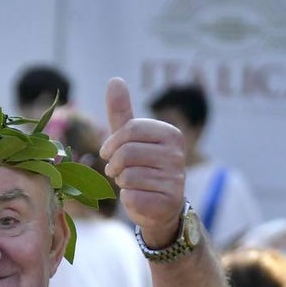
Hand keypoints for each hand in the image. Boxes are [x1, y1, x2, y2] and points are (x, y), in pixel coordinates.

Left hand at [99, 77, 186, 246]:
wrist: (159, 207)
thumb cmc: (141, 167)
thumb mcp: (130, 139)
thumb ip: (122, 112)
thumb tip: (115, 80)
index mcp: (170, 134)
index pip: (130, 129)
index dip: (111, 143)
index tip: (108, 152)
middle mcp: (177, 155)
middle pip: (126, 153)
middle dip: (113, 164)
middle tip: (117, 171)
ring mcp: (175, 179)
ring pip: (127, 176)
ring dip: (121, 182)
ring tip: (130, 184)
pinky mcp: (167, 202)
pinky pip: (131, 196)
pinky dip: (127, 199)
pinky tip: (138, 198)